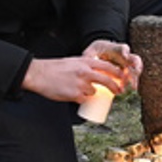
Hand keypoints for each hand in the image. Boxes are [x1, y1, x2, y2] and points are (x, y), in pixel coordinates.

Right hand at [21, 42, 141, 102]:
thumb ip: (85, 66)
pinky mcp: (74, 95)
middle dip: (115, 87)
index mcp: (85, 62)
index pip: (108, 67)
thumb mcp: (73, 61)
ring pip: (94, 92)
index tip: (122, 78)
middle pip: (107, 81)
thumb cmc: (54, 68)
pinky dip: (81, 100)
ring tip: (82, 91)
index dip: (117, 74)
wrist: (39, 74)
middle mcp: (85, 72)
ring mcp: (80, 84)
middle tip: (119, 91)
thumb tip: (96, 73)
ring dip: (92, 94)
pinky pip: (83, 100)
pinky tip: (74, 96)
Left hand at [81, 40, 142, 90]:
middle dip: (136, 66)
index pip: (123, 48)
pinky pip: (131, 79)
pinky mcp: (126, 74)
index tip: (125, 56)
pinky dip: (130, 85)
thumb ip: (89, 55)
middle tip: (136, 72)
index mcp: (116, 49)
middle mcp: (125, 57)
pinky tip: (128, 91)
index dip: (125, 51)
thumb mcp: (91, 51)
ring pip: (135, 70)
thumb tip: (86, 61)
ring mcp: (127, 66)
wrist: (100, 55)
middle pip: (135, 59)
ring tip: (132, 87)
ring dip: (134, 78)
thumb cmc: (96, 51)